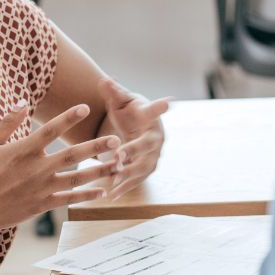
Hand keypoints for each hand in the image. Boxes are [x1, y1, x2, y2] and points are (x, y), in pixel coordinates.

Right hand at [0, 101, 121, 234]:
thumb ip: (8, 123)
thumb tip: (23, 101)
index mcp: (23, 151)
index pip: (51, 130)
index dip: (69, 117)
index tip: (86, 107)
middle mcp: (36, 169)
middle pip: (72, 155)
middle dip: (96, 147)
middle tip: (116, 140)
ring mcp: (40, 188)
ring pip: (76, 178)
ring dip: (99, 171)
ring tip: (118, 165)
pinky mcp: (41, 205)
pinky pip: (68, 199)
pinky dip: (86, 196)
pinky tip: (102, 192)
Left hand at [97, 78, 169, 199]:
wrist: (139, 129)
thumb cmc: (130, 113)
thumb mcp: (121, 102)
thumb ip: (113, 92)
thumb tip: (104, 79)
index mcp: (150, 116)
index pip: (155, 110)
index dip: (161, 107)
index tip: (170, 102)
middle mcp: (156, 136)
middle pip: (147, 144)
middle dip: (133, 150)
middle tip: (118, 156)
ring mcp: (154, 154)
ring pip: (144, 165)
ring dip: (129, 173)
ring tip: (113, 179)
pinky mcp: (148, 168)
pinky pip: (137, 179)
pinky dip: (125, 187)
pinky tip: (112, 194)